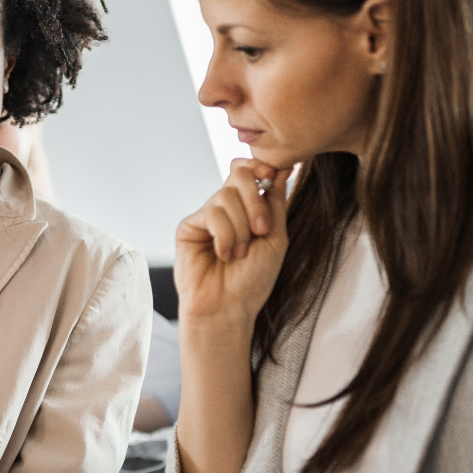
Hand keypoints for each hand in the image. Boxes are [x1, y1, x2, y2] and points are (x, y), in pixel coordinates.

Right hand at [174, 160, 289, 326]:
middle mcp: (227, 207)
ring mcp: (207, 215)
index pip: (252, 170)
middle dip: (255, 200)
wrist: (229, 307)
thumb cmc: (254, 279)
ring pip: (227, 195)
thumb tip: (283, 166)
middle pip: (240, 173)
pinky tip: (223, 254)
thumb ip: (276, 201)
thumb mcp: (275, 237)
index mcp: (249, 207)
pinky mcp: (189, 226)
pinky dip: (225, 235)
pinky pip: (212, 213)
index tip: (274, 177)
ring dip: (241, 227)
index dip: (263, 168)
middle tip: (261, 230)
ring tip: (239, 254)